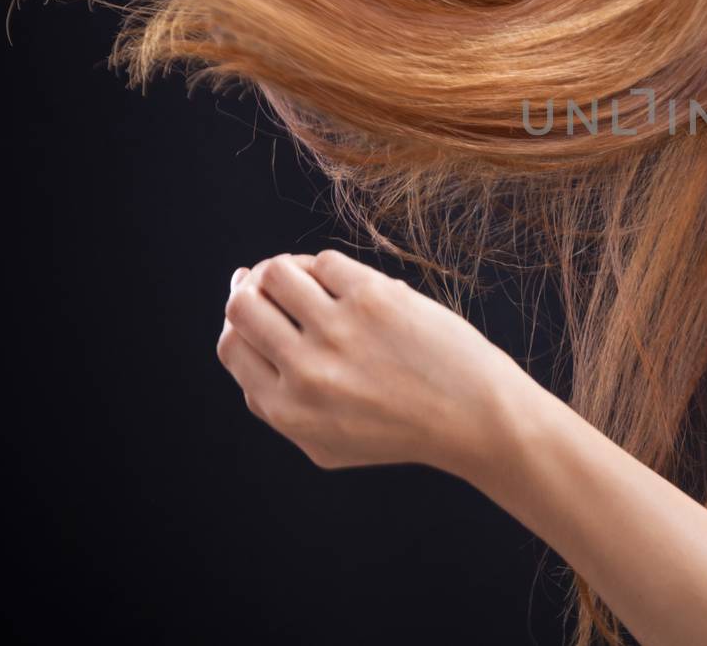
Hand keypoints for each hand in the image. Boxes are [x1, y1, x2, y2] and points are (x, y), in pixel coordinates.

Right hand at [217, 249, 523, 474]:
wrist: (474, 417)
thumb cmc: (404, 430)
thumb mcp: (326, 444)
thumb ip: (276, 410)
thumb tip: (242, 345)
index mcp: (286, 409)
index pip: (232, 347)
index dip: (236, 322)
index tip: (250, 305)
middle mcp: (304, 370)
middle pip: (243, 306)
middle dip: (249, 288)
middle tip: (264, 281)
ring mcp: (338, 331)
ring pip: (277, 273)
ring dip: (282, 269)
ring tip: (299, 274)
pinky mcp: (374, 299)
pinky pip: (325, 262)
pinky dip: (323, 265)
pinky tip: (337, 277)